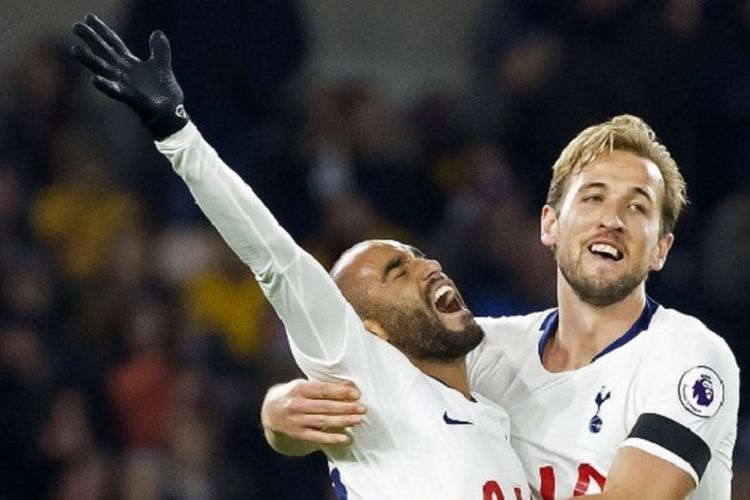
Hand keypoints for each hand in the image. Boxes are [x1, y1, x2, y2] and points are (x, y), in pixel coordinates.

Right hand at [71, 13, 187, 138]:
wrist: (172, 112)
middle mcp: (122, 72)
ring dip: (89, 60)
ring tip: (74, 50)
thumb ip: (160, 49)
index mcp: (129, 63)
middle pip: (103, 52)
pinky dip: (105, 85)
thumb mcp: (162, 64)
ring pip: (102, 70)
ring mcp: (124, 84)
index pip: (112, 43)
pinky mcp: (130, 98)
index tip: (89, 17)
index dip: (101, 30)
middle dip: (90, 40)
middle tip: (76, 26)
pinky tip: (94, 79)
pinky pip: (115, 91)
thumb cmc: (164, 91)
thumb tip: (156, 32)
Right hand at [261, 379, 366, 449]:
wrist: (269, 412)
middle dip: (346, 407)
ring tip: (359, 420)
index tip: (356, 393)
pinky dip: (332, 438)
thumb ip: (323, 386)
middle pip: (325, 406)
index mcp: (299, 388)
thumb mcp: (303, 385)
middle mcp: (297, 405)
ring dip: (343, 421)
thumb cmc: (293, 395)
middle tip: (363, 408)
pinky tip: (346, 438)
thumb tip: (349, 385)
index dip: (340, 391)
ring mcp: (297, 420)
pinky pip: (317, 436)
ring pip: (324, 421)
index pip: (323, 389)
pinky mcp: (298, 434)